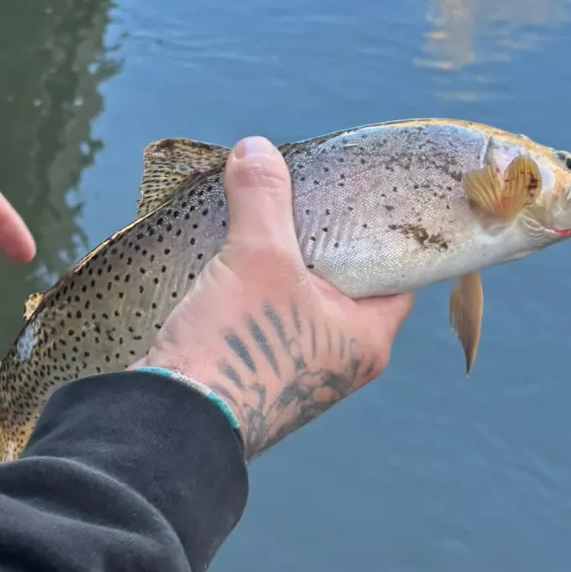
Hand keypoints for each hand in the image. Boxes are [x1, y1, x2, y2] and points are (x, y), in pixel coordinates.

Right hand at [137, 136, 411, 457]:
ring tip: (262, 215)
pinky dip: (254, 286)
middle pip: (345, 281)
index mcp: (367, 338)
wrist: (173, 423)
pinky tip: (232, 256)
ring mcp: (297, 370)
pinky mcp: (256, 372)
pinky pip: (266, 316)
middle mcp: (341, 359)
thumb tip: (257, 147)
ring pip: (300, 298)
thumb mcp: (257, 256)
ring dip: (281, 262)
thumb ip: (263, 196)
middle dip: (321, 238)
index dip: (384, 231)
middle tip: (303, 192)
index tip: (362, 194)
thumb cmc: (239, 344)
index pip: (397, 273)